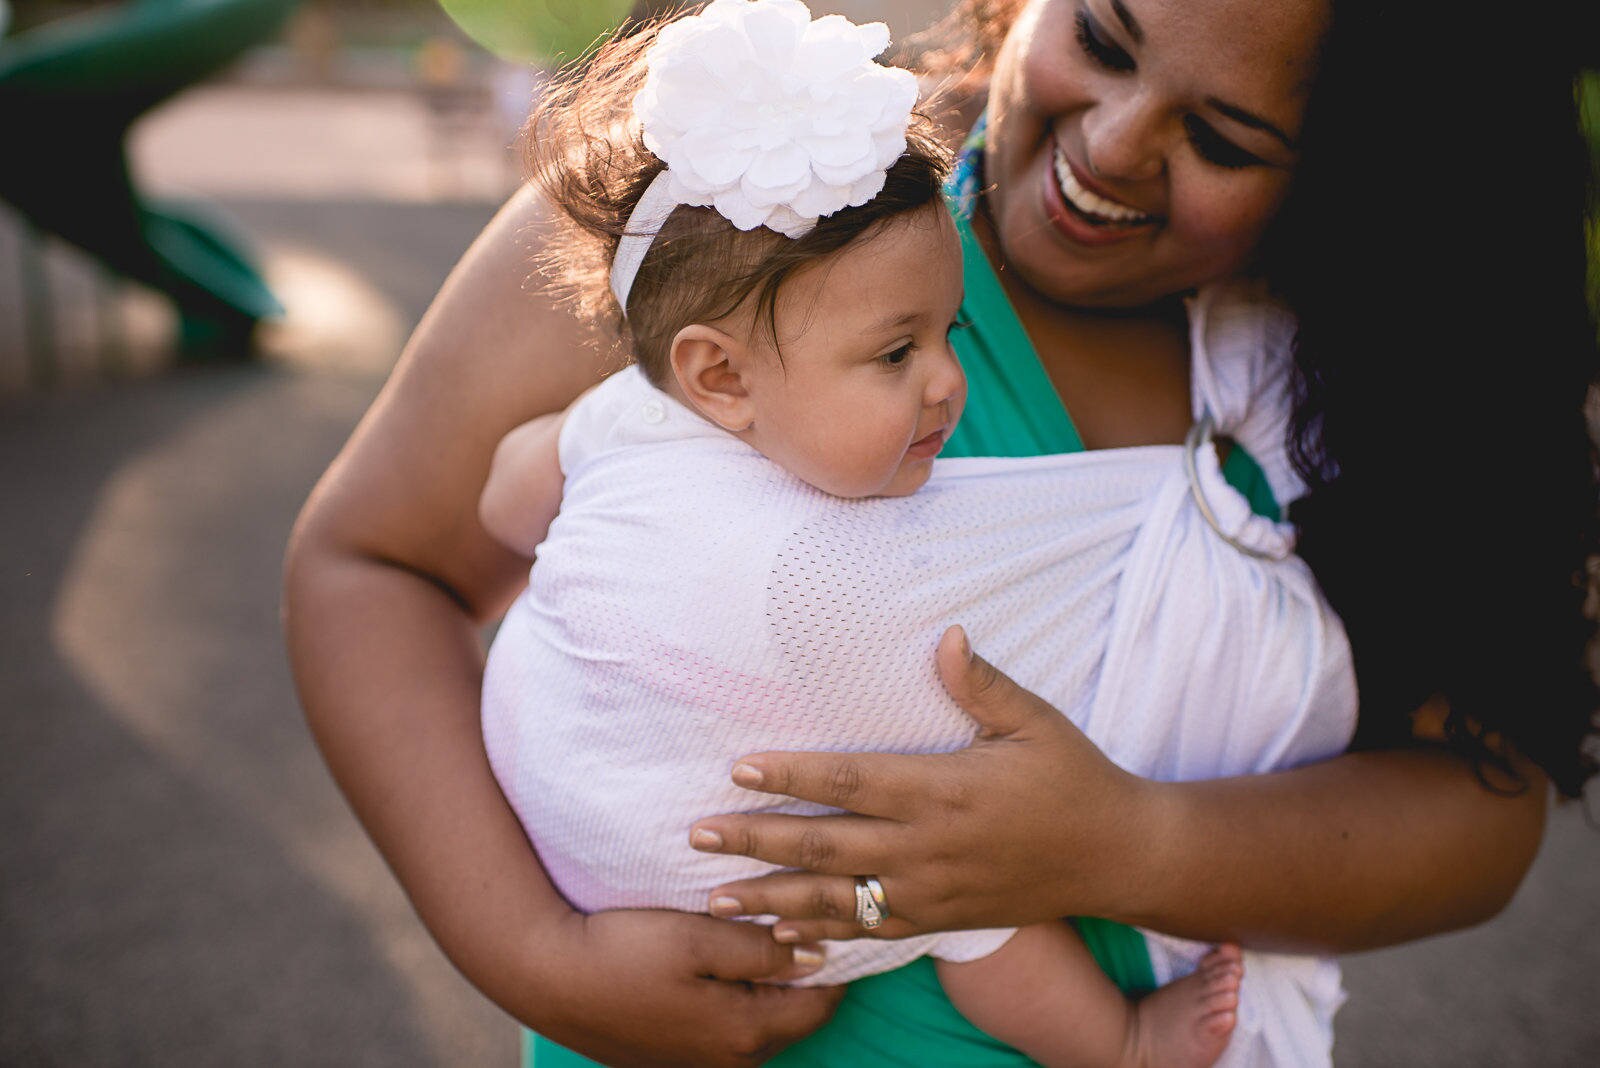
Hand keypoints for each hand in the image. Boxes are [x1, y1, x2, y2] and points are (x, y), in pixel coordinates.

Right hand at [531, 908, 842, 1067]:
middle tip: (803, 913)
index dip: (837, 953)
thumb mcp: (698, 939)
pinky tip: (724, 956)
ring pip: (763, 1017)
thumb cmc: (621, 952)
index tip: (833, 912)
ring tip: (765, 929)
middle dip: (806, 967)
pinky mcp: (677, 1052)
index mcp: (745, 1033)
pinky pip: (730, 1022)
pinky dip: (739, 992)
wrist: (546, 977)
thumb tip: (819, 955)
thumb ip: (762, 950)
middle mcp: (732, 1060)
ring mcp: (702, 1061)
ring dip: (771, 979)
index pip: (824, 1000)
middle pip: (797, 1011)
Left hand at [688, 626, 1159, 943]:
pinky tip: (781, 932)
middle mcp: (928, 847)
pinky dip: (822, 933)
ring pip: (837, 899)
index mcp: (943, 790)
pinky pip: (871, 932)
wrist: (1118, 857)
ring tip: (715, 897)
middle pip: (825, 845)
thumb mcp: (1035, 721)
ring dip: (772, 898)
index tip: (740, 769)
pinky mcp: (941, 920)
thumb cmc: (1074, 779)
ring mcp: (932, 891)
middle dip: (756, 840)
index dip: (792, 775)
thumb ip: (981, 683)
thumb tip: (944, 636)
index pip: (850, 780)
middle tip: (698, 834)